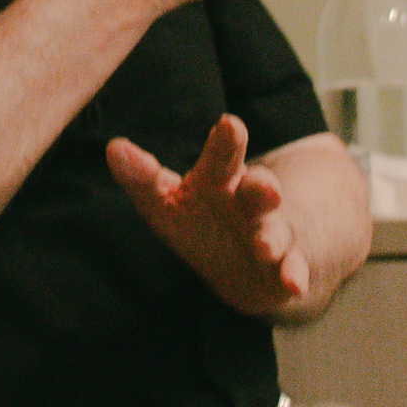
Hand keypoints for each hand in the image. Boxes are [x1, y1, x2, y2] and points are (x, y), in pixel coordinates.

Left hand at [106, 115, 315, 317]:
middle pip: (257, 189)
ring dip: (271, 238)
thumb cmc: (197, 220)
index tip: (229, 123)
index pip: (221, 159)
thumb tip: (113, 148)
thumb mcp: (164, 200)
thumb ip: (142, 178)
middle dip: (261, 185)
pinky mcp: (282, 268)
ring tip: (262, 245)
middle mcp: (250, 203)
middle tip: (267, 186)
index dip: (225, 143)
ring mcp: (269, 235)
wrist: (237, 267)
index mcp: (221, 180)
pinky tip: (293, 283)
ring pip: (274, 233)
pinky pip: (290, 271)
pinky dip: (293, 276)